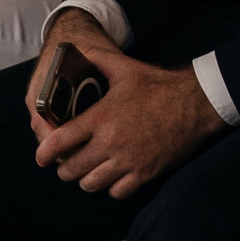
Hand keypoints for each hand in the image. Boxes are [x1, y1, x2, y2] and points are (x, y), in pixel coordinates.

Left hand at [28, 14, 224, 198]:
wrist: (197, 102)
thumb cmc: (160, 85)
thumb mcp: (125, 68)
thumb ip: (97, 58)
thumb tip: (73, 48)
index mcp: (101, 118)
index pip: (58, 143)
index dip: (44, 154)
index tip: (42, 157)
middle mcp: (111, 142)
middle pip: (71, 170)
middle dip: (65, 169)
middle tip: (70, 162)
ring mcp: (129, 160)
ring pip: (91, 184)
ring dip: (88, 179)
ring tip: (92, 169)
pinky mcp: (146, 172)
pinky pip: (117, 192)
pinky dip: (113, 187)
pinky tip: (116, 175)